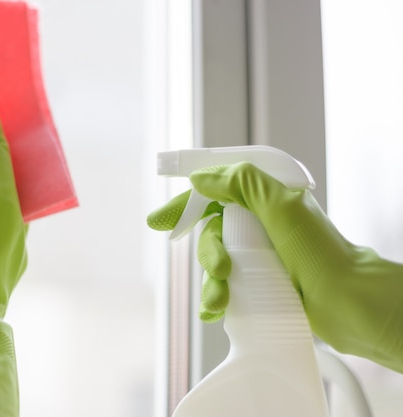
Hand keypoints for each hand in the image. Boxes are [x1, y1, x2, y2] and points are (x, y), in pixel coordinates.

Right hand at [148, 162, 402, 372]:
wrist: (349, 302)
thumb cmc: (320, 252)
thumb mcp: (282, 206)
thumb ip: (242, 183)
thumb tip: (202, 178)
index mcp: (265, 201)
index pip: (215, 193)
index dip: (185, 204)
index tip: (159, 221)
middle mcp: (260, 225)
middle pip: (212, 233)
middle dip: (208, 252)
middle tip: (220, 269)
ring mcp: (260, 256)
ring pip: (217, 263)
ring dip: (212, 283)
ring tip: (220, 301)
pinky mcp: (260, 284)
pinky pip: (226, 288)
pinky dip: (216, 300)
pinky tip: (215, 313)